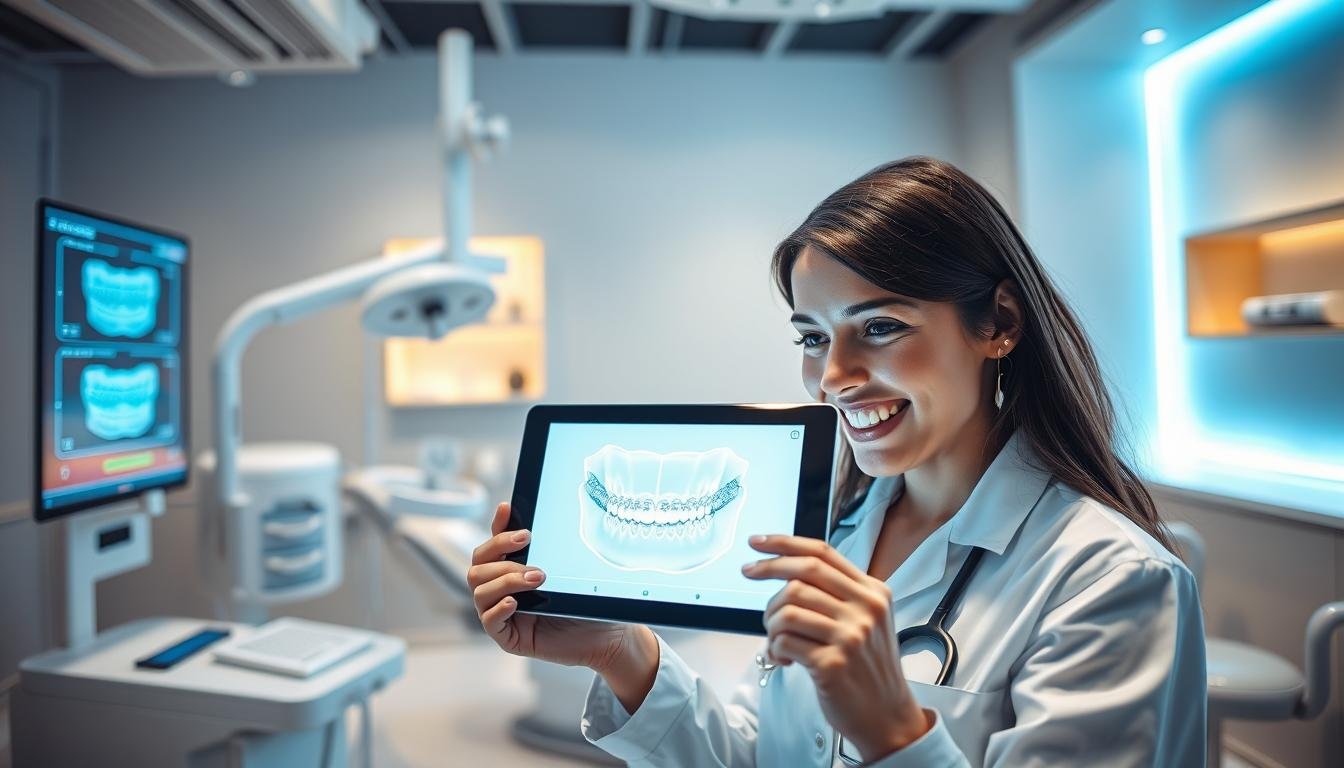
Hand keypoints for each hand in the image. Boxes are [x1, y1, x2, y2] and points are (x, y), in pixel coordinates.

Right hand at [468, 502, 639, 671]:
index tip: (508, 509)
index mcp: (512, 571)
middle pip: (477, 565)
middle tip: (528, 544)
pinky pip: (489, 622)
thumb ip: (545, 549)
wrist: (606, 636)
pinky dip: (498, 609)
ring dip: (506, 579)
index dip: (497, 526)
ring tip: (536, 578)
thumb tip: (533, 520)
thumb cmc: (585, 601)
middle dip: (499, 550)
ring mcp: (503, 615)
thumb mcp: (564, 571)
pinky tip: (515, 602)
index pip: (492, 546)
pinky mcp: (508, 638)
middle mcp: (502, 591)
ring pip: (479, 591)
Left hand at [742, 535, 930, 760]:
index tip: (757, 543)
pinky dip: (774, 650)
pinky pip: (783, 642)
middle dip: (767, 569)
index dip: (785, 543)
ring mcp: (850, 637)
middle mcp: (865, 610)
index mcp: (873, 592)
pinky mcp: (832, 664)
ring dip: (771, 622)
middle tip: (747, 572)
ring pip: (787, 609)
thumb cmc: (869, 668)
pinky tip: (784, 659)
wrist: (887, 716)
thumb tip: (785, 568)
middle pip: (802, 573)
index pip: (822, 553)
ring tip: (777, 638)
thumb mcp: (868, 620)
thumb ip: (839, 593)